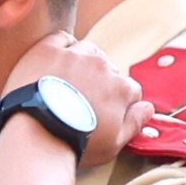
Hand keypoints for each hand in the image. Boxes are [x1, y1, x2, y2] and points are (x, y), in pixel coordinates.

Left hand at [2, 34, 151, 162]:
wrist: (37, 137)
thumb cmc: (76, 144)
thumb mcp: (114, 144)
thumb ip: (135, 123)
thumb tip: (148, 108)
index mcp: (120, 88)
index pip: (129, 89)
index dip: (117, 102)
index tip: (103, 112)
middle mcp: (102, 66)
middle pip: (107, 69)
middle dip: (98, 83)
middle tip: (79, 101)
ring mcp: (75, 55)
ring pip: (86, 51)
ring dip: (81, 63)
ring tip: (66, 83)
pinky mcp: (48, 50)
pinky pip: (61, 39)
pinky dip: (60, 48)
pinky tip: (53, 65)